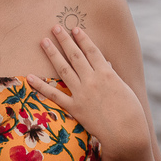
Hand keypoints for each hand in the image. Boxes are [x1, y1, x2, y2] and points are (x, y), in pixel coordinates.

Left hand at [29, 25, 150, 160]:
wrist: (126, 132)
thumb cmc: (130, 111)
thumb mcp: (123, 88)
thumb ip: (111, 75)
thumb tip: (105, 64)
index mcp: (107, 74)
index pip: (92, 51)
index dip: (82, 39)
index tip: (74, 28)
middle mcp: (92, 80)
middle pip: (75, 56)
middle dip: (64, 40)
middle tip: (55, 28)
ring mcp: (82, 93)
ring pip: (63, 69)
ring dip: (53, 54)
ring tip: (44, 41)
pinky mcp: (74, 108)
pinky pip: (54, 95)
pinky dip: (41, 86)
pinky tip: (30, 76)